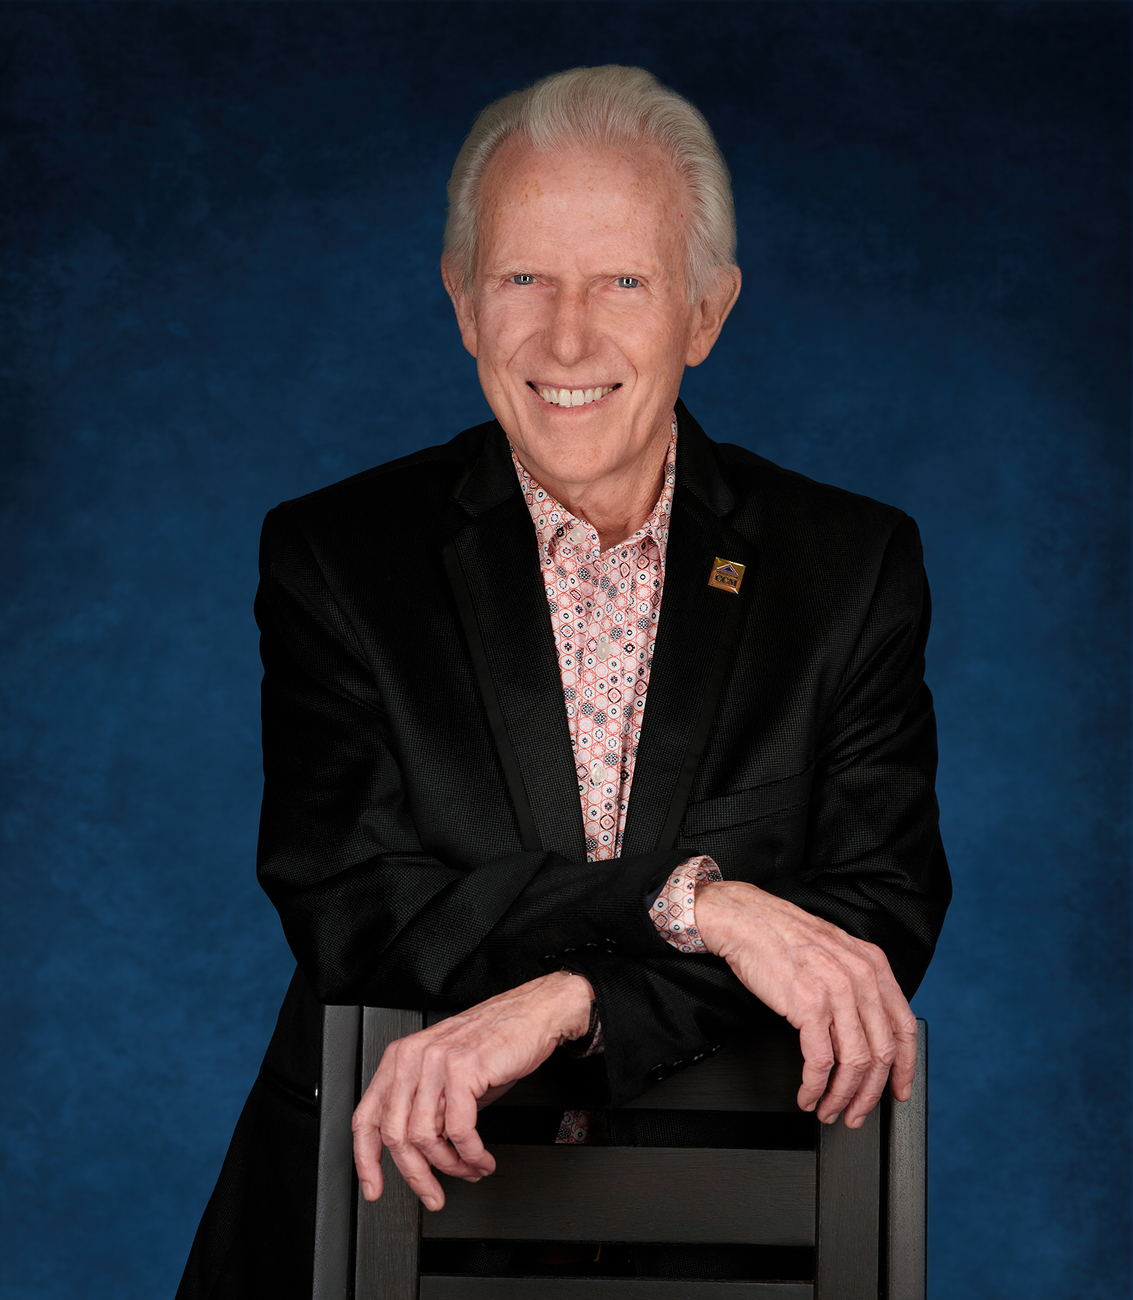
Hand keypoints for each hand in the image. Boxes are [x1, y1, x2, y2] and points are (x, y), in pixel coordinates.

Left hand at [351, 971, 592, 1209]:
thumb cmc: (495, 1042)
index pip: (367, 1117)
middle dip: (417, 1175)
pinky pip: (460, 1130)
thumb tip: (420, 1154)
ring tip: (469, 1169)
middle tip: (434, 1194)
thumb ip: (427, 1108)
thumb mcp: (448, 1074)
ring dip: (451, 1166)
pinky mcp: (464, 1069)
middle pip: (397, 1135)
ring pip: (426, 1138)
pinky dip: (472, 1155)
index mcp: (400, 1057)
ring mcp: (436, 1061)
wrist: (534, 1013)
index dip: (366, 1160)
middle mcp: (413, 1057)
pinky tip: (482, 1159)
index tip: (374, 1188)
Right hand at [694, 880, 916, 1128]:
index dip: (904, 1068)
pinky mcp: (808, 1005)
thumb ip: (857, 984)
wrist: (743, 920)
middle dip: (870, 1094)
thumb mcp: (834, 951)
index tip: (898, 1090)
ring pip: (854, 1063)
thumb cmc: (781, 936)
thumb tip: (867, 1030)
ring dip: (843, 1097)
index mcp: (872, 965)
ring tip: (829, 1110)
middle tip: (857, 1113)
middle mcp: (860, 977)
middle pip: (881, 1053)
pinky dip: (815, 1087)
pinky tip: (807, 1095)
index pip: (903, 1028)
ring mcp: (836, 991)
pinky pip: (820, 1062)